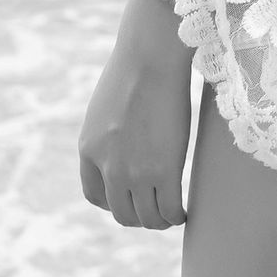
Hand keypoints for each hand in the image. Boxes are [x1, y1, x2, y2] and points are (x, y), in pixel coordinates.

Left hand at [78, 0, 194, 229]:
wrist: (151, 56)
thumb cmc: (136, 67)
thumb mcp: (106, 106)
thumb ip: (109, 132)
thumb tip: (126, 138)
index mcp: (89, 149)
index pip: (95, 195)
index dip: (114, 202)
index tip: (132, 198)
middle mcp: (107, 166)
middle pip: (121, 213)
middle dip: (140, 215)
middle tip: (158, 209)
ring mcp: (134, 171)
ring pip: (146, 218)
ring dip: (160, 220)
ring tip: (174, 213)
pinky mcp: (163, 170)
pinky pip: (170, 209)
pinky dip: (178, 216)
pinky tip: (187, 211)